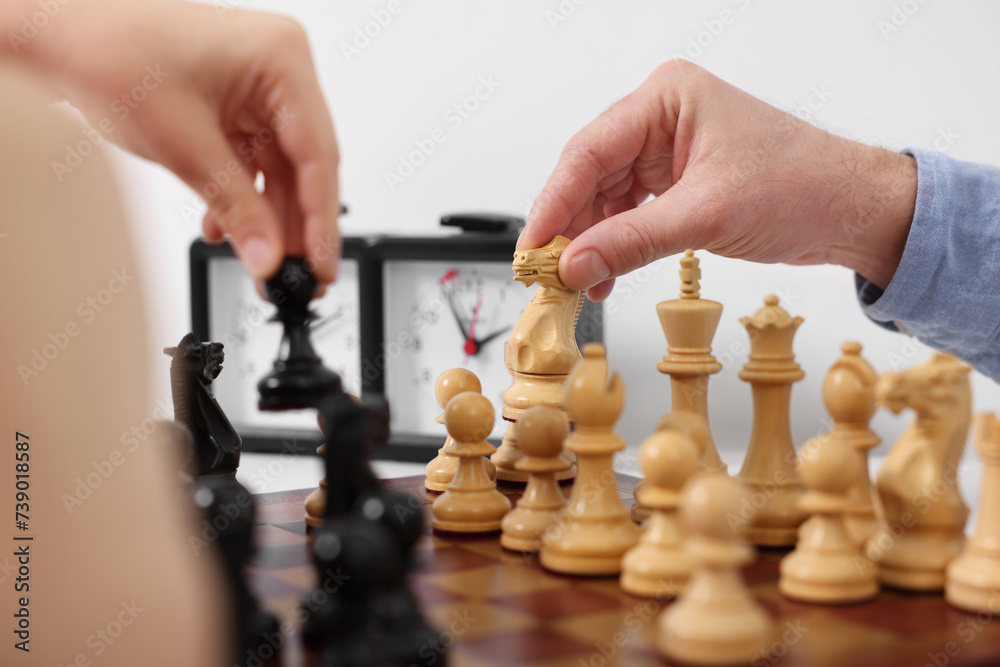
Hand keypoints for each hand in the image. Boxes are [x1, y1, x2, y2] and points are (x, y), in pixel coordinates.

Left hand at [4, 0, 339, 282]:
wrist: (55, 33)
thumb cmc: (106, 50)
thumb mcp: (182, 143)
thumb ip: (236, 206)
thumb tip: (268, 257)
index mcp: (281, 59)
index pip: (317, 153)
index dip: (321, 218)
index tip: (321, 263)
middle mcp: (278, 69)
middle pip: (305, 164)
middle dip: (297, 224)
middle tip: (298, 275)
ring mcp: (257, 87)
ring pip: (281, 169)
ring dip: (269, 218)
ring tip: (263, 263)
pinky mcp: (236, 105)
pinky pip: (254, 162)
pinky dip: (243, 197)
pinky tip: (228, 229)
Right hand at [518, 60, 917, 300]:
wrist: (851, 210)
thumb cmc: (802, 185)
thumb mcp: (706, 215)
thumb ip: (631, 241)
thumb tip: (573, 264)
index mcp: (667, 98)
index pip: (589, 150)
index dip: (555, 201)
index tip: (533, 245)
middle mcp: (660, 118)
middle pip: (590, 174)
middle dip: (570, 227)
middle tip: (548, 271)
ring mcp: (666, 150)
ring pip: (604, 198)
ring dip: (590, 242)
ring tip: (578, 282)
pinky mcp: (675, 182)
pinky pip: (627, 214)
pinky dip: (614, 246)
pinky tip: (604, 275)